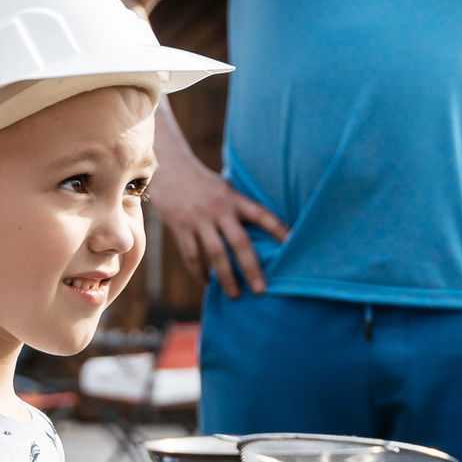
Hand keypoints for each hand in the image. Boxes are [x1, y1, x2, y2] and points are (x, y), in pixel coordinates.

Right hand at [152, 144, 288, 299]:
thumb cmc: (200, 180)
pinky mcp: (180, 226)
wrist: (168, 166)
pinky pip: (191, 254)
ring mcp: (199, 218)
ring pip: (216, 253)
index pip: (262, 215)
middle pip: (240, 242)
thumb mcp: (224, 187)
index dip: (279, 230)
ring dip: (226, 277)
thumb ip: (237, 206)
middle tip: (261, 290)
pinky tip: (207, 281)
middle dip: (252, 268)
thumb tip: (257, 228)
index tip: (293, 246)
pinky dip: (199, 271)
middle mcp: (219, 209)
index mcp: (234, 199)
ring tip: (235, 295)